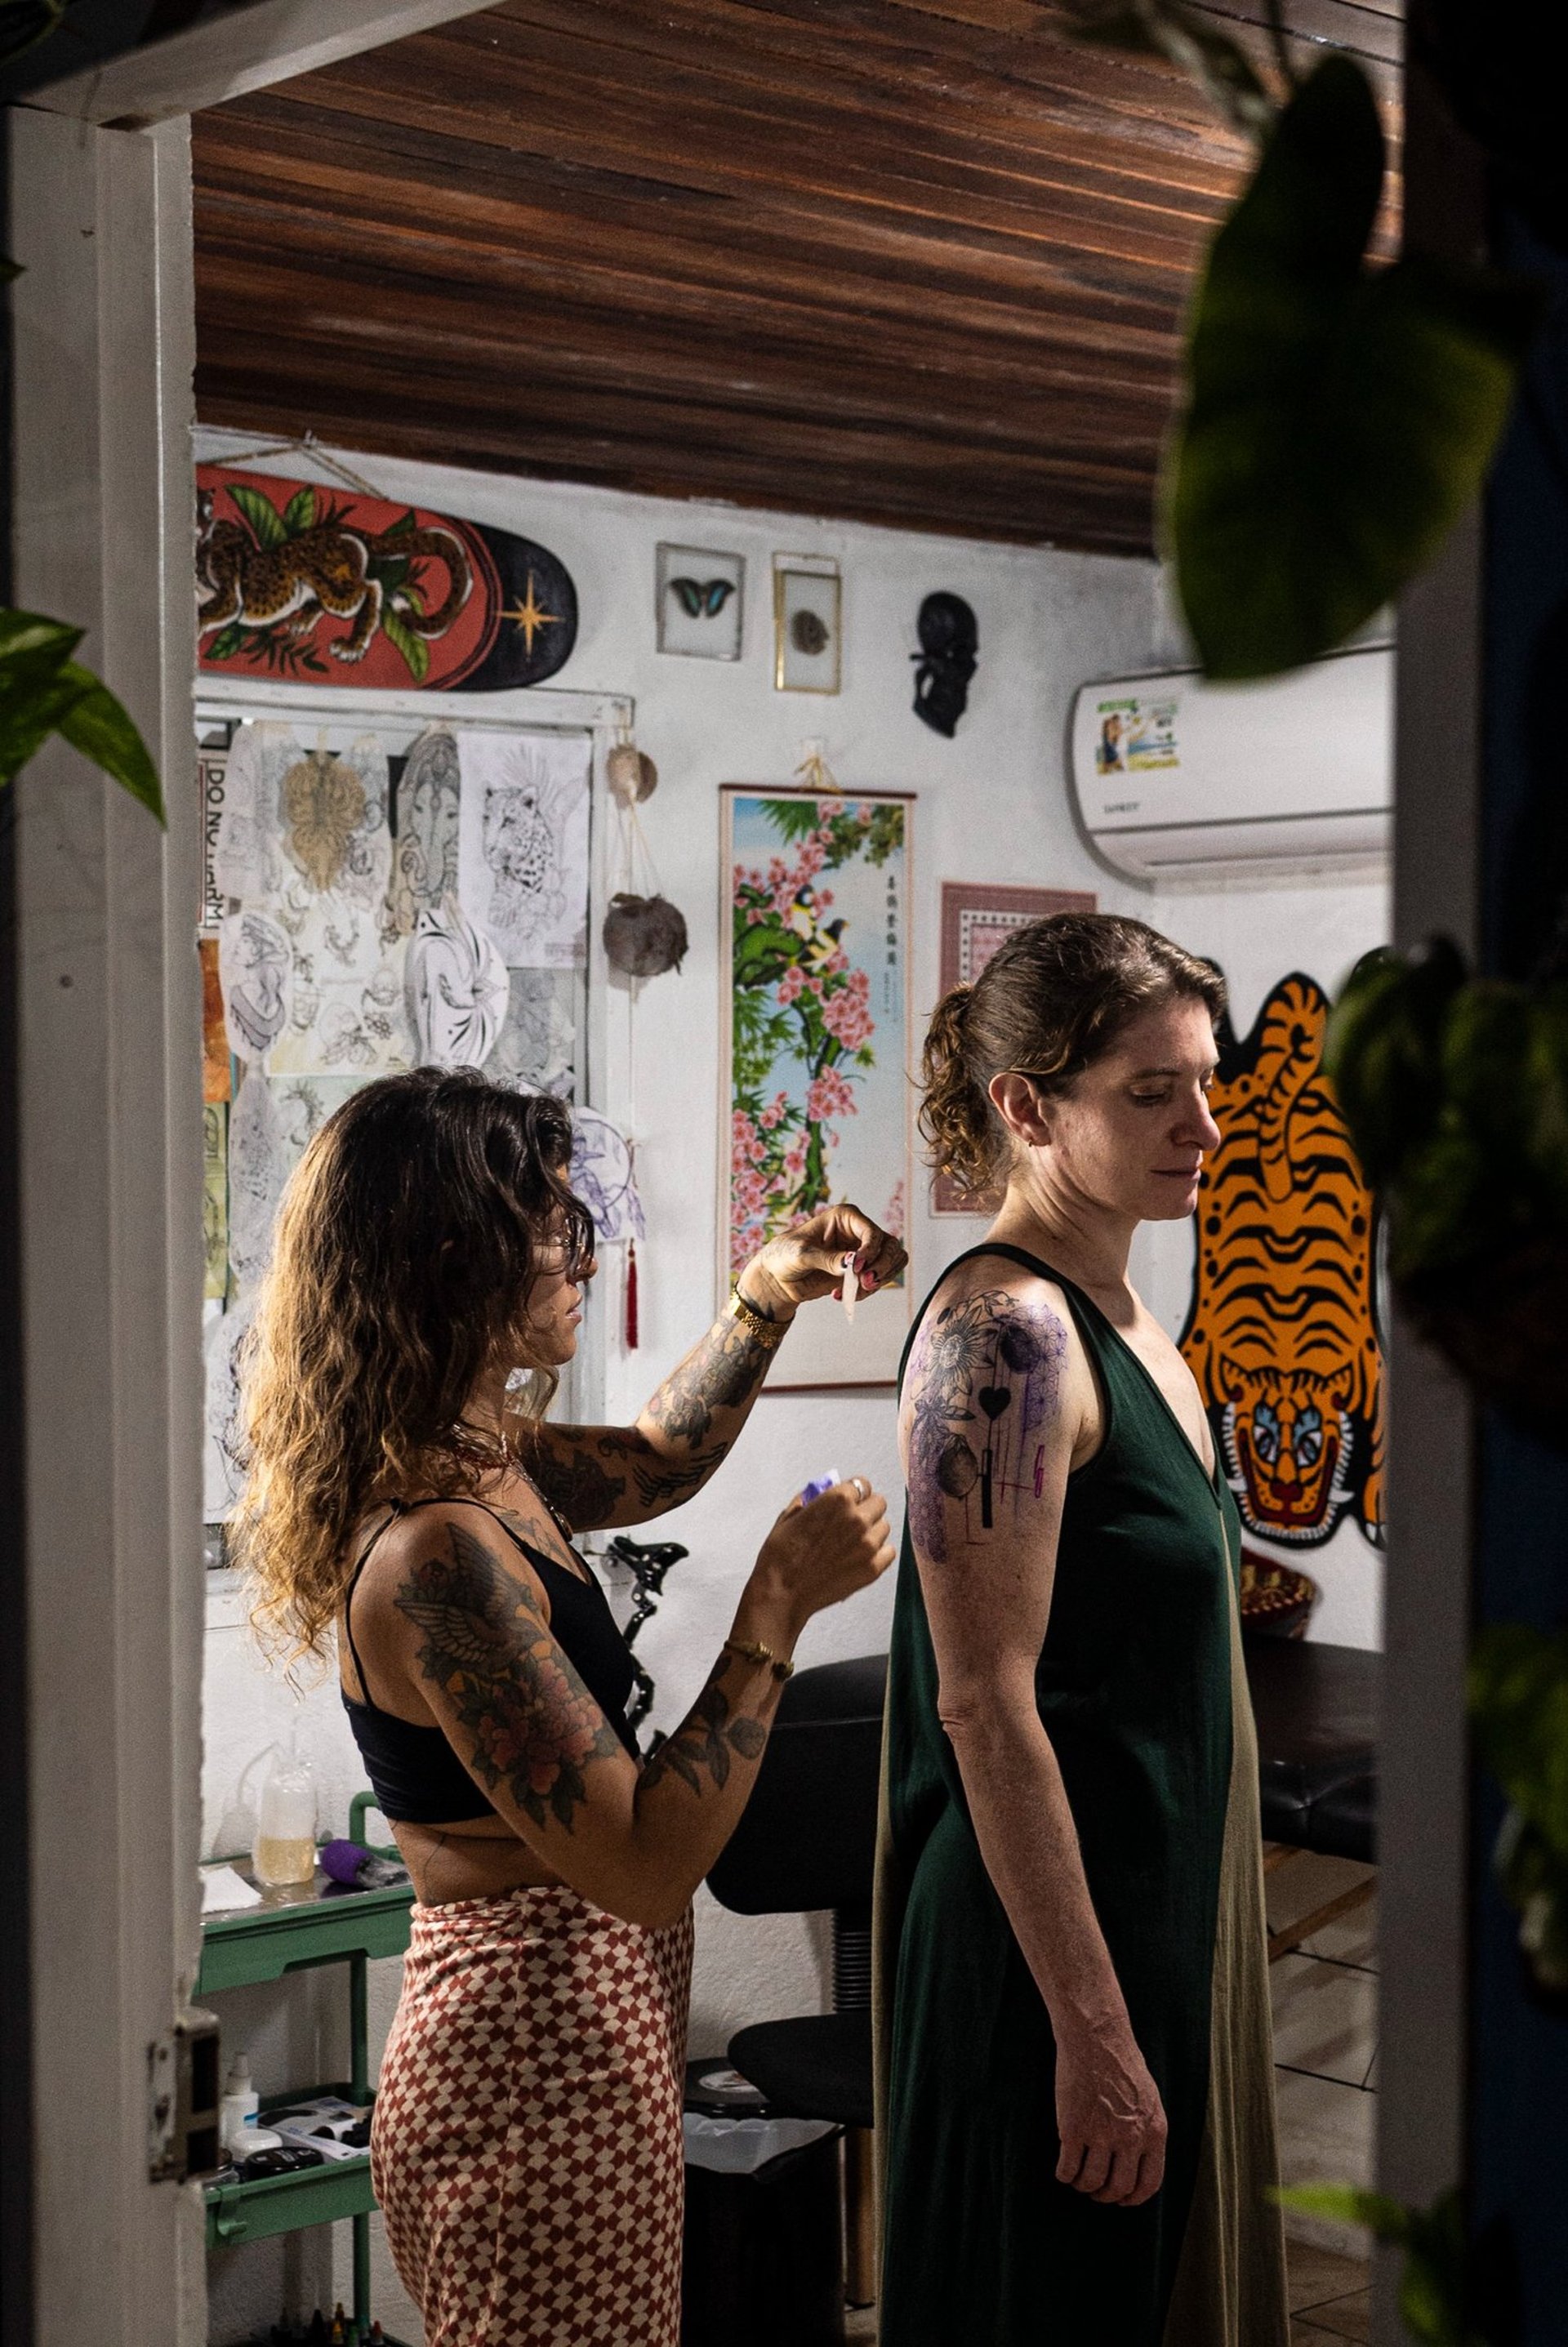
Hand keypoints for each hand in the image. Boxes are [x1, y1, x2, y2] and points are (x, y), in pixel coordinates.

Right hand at [741, 1479, 895, 1643]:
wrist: (782, 1592)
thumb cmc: (781, 1554)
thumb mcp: (791, 1515)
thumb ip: (813, 1498)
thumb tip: (825, 1489)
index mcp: (838, 1499)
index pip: (862, 1484)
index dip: (854, 1493)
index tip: (850, 1501)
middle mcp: (858, 1518)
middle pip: (878, 1503)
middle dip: (865, 1510)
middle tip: (850, 1523)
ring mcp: (868, 1544)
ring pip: (884, 1527)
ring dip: (871, 1532)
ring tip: (851, 1544)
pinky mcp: (873, 1568)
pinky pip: (888, 1551)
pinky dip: (878, 1554)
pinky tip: (859, 1558)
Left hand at [743, 1206, 907, 1318]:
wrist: (777, 1278)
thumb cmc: (785, 1254)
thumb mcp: (802, 1254)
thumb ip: (827, 1259)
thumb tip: (851, 1264)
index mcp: (845, 1218)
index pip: (871, 1232)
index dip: (869, 1250)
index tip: (857, 1267)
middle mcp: (858, 1233)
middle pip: (890, 1246)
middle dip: (882, 1266)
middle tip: (865, 1283)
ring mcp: (862, 1253)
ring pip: (892, 1262)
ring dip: (880, 1280)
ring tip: (857, 1291)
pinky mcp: (860, 1273)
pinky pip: (879, 1280)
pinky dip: (868, 1291)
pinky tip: (841, 1295)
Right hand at [1052, 2020, 1166, 2206]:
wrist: (1095, 2038)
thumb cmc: (1122, 2064)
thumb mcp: (1149, 2100)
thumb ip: (1147, 2132)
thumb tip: (1140, 2163)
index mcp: (1154, 2132)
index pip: (1149, 2184)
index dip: (1134, 2199)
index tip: (1122, 2200)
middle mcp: (1130, 2138)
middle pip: (1119, 2188)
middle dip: (1106, 2196)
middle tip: (1096, 2192)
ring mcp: (1100, 2135)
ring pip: (1092, 2182)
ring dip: (1084, 2187)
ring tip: (1079, 2180)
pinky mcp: (1073, 2129)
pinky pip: (1068, 2168)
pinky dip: (1064, 2175)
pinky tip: (1064, 2169)